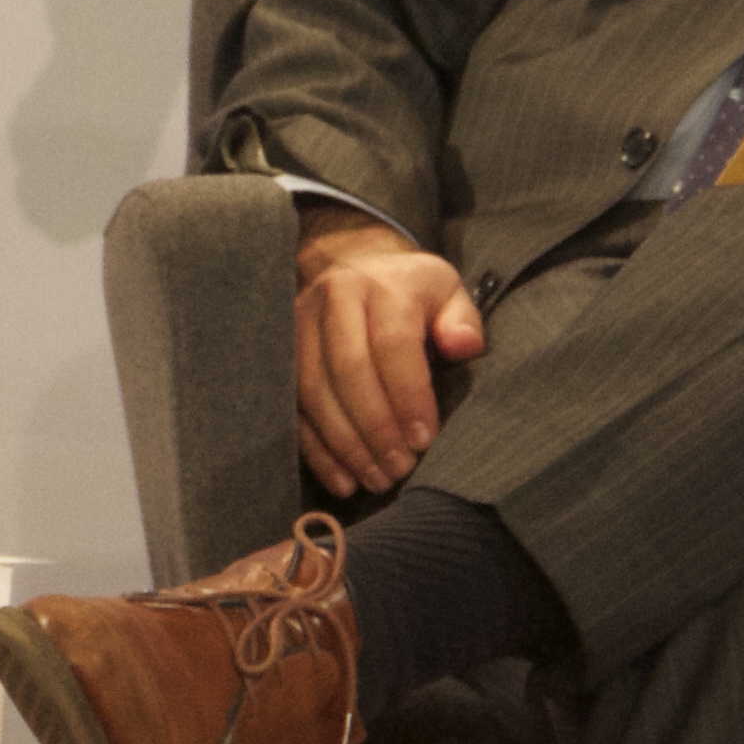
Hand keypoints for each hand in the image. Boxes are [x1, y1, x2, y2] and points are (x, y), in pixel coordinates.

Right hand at [292, 207, 486, 494]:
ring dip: (345, 444)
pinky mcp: (280, 352)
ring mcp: (298, 325)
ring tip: (376, 479)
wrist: (351, 264)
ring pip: (314, 391)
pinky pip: (293, 406)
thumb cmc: (409, 291)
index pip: (392, 343)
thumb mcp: (446, 292)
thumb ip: (462, 321)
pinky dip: (316, 449)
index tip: (424, 439)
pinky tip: (342, 480)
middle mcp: (333, 299)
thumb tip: (463, 347)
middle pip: (348, 369)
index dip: (407, 395)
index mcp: (380, 285)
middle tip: (399, 468)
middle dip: (375, 427)